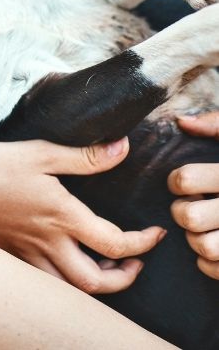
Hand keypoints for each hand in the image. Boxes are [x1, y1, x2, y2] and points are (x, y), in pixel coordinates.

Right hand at [0, 138, 165, 293]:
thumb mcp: (38, 152)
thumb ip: (83, 156)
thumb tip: (122, 149)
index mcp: (61, 216)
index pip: (115, 243)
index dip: (142, 244)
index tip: (153, 235)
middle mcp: (46, 242)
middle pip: (95, 282)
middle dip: (121, 279)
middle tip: (128, 263)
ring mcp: (24, 253)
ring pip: (66, 288)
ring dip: (90, 283)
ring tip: (97, 265)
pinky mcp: (6, 254)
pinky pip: (38, 281)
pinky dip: (57, 280)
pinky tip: (55, 262)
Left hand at [172, 113, 218, 279]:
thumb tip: (182, 122)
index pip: (186, 180)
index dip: (178, 181)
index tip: (185, 182)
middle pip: (189, 216)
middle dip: (181, 211)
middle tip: (191, 205)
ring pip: (204, 247)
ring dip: (195, 239)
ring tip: (204, 228)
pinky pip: (217, 270)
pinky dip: (208, 264)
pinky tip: (215, 246)